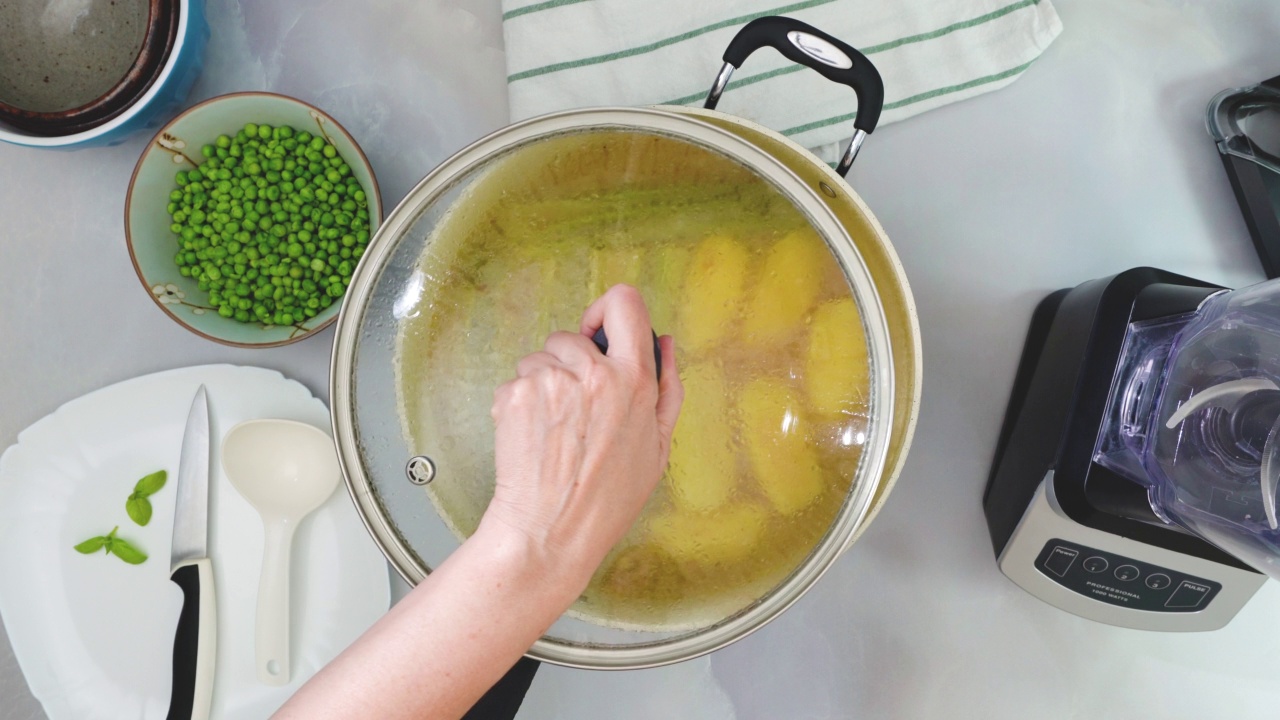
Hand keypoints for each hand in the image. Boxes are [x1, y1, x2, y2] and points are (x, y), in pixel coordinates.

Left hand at [482, 284, 682, 586]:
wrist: (549, 532)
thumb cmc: (606, 499)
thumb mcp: (658, 447)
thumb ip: (668, 388)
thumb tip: (664, 340)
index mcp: (635, 381)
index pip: (625, 303)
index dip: (608, 311)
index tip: (600, 332)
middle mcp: (592, 374)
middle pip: (573, 335)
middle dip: (570, 362)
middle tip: (576, 410)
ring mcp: (549, 381)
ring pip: (539, 358)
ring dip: (543, 383)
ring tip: (554, 431)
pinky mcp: (514, 394)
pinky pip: (516, 381)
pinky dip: (520, 404)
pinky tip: (533, 438)